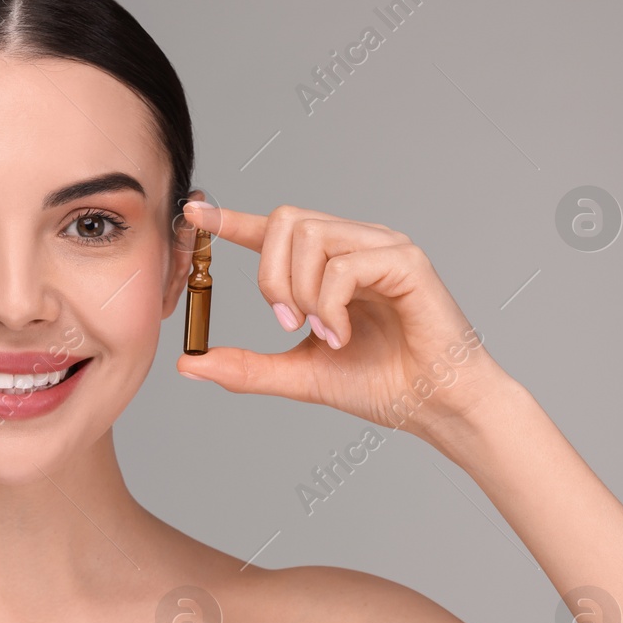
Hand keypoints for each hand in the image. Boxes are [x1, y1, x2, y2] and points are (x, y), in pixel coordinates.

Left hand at [176, 202, 517, 445]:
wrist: (433, 407)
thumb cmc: (380, 384)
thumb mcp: (298, 375)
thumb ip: (246, 367)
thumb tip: (189, 363)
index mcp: (327, 265)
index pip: (274, 229)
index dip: (231, 219)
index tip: (193, 215)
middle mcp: (354, 244)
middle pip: (286, 222)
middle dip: (270, 277)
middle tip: (286, 324)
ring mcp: (382, 246)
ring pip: (312, 238)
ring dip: (302, 293)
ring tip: (322, 333)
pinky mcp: (406, 259)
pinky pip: (343, 265)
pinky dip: (330, 305)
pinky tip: (343, 335)